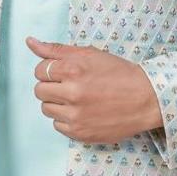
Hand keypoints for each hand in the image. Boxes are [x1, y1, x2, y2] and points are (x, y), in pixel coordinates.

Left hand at [26, 35, 164, 144]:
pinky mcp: (79, 133)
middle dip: (51, 87)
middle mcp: (72, 94)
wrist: (146, 99)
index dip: (50, 71)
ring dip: (57, 104)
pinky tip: (83, 112)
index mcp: (73, 70)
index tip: (63, 73)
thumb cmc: (119, 74)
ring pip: (46, 109)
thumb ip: (56, 49)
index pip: (40, 70)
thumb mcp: (90, 54)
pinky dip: (66, 119)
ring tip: (77, 99)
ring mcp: (75, 116)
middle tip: (70, 86)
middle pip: (39, 91)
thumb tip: (30, 42)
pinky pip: (58, 126)